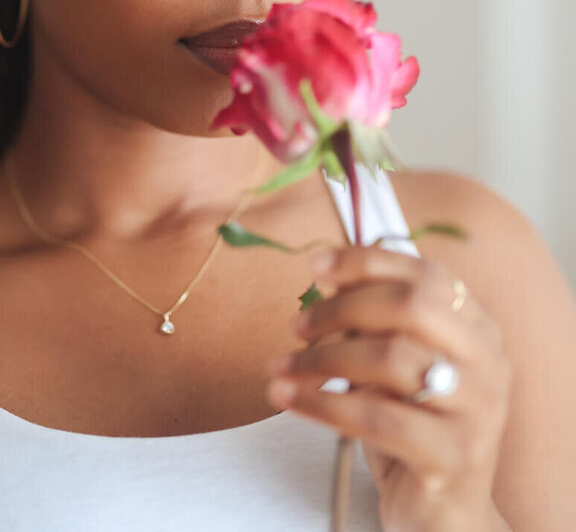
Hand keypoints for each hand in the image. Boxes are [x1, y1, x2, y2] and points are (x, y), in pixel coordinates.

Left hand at [264, 244, 511, 530]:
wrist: (443, 515)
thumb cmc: (409, 425)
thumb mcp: (393, 365)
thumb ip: (373, 320)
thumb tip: (326, 274)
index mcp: (477, 328)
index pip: (424, 273)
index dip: (366, 262)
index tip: (315, 265)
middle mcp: (487, 362)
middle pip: (411, 305)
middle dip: (342, 307)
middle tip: (297, 325)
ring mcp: (478, 410)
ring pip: (390, 359)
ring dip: (321, 358)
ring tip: (281, 368)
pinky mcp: (455, 456)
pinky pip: (376, 418)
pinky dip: (321, 404)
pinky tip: (287, 399)